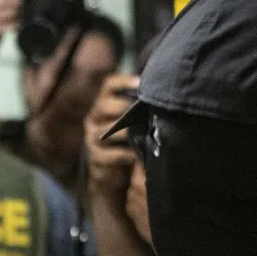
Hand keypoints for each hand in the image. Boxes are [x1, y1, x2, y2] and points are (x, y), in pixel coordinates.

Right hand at [84, 73, 141, 204]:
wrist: (113, 173)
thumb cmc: (128, 143)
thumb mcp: (131, 123)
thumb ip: (140, 109)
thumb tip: (164, 95)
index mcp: (103, 105)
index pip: (108, 86)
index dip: (123, 81)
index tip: (140, 82)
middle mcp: (94, 119)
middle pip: (103, 105)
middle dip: (123, 107)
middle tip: (141, 112)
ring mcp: (92, 138)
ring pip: (106, 131)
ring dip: (126, 133)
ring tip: (142, 134)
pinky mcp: (95, 158)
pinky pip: (111, 154)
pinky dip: (126, 155)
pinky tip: (137, 156)